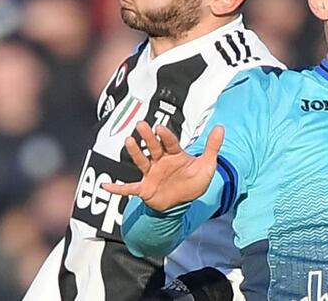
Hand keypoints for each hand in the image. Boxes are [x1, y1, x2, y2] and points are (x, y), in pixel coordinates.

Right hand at [103, 121, 223, 210]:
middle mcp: (161, 162)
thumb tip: (221, 127)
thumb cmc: (193, 182)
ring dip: (135, 152)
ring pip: (141, 161)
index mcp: (175, 155)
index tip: (160, 127)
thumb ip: (213, 147)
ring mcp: (151, 174)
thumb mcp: (207, 166)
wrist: (183, 204)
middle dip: (148, 136)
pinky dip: (118, 188)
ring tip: (129, 141)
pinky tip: (106, 186)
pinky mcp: (144, 189)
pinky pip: (129, 188)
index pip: (169, 142)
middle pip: (153, 147)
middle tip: (141, 124)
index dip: (166, 136)